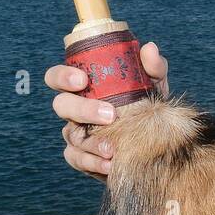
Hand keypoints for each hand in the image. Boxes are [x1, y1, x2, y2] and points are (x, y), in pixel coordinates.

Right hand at [45, 41, 169, 180]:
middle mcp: (75, 108)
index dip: (62, 76)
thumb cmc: (147, 105)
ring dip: (91, 143)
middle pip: (61, 105)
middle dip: (82, 109)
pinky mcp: (82, 157)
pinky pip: (77, 159)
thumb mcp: (153, 85)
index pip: (58, 77)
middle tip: (110, 115)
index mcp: (84, 87)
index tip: (82, 80)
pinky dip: (93, 163)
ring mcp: (76, 133)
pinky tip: (111, 165)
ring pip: (70, 136)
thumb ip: (153, 67)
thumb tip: (150, 49)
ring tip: (113, 149)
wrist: (156, 142)